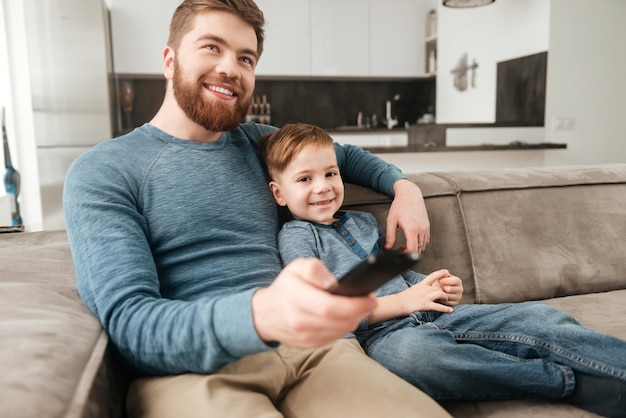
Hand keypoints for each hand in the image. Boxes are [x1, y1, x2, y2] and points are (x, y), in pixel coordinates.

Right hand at [251, 258, 376, 347]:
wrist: (265, 314)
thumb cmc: (285, 287)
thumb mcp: (296, 268)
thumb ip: (314, 270)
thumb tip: (331, 283)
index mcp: (296, 298)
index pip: (330, 307)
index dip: (354, 304)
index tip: (370, 298)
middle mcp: (300, 321)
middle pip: (339, 321)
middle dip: (360, 311)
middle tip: (370, 301)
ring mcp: (305, 336)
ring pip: (340, 331)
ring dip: (355, 319)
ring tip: (359, 307)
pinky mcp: (310, 345)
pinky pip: (335, 337)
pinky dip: (344, 327)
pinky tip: (346, 316)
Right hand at [370, 269, 452, 324]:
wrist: (398, 303)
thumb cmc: (405, 297)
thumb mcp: (415, 288)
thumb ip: (422, 287)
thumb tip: (428, 287)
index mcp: (422, 283)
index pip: (434, 275)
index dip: (441, 273)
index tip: (447, 272)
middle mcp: (425, 289)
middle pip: (440, 287)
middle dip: (445, 290)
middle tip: (448, 294)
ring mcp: (426, 297)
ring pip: (441, 293)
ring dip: (446, 297)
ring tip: (447, 301)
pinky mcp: (425, 305)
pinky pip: (438, 306)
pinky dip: (445, 309)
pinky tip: (450, 311)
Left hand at [385, 179, 429, 253]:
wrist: (410, 194)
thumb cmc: (400, 205)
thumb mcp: (391, 220)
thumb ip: (390, 236)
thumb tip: (388, 247)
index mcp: (412, 229)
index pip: (412, 249)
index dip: (405, 255)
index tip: (399, 252)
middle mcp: (421, 229)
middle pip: (418, 249)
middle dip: (409, 253)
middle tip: (400, 249)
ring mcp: (425, 227)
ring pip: (423, 245)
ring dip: (415, 248)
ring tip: (405, 244)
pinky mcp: (427, 226)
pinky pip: (426, 239)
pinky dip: (420, 243)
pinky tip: (412, 239)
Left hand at [434, 271, 463, 306]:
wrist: (437, 291)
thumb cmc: (439, 282)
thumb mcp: (441, 277)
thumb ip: (442, 274)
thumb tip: (446, 272)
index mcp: (458, 281)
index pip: (455, 281)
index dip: (446, 281)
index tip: (439, 280)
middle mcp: (460, 289)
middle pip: (451, 289)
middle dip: (443, 288)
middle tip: (437, 287)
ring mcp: (458, 297)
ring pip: (448, 296)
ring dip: (441, 294)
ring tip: (436, 292)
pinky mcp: (455, 303)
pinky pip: (447, 302)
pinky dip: (442, 300)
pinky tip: (438, 297)